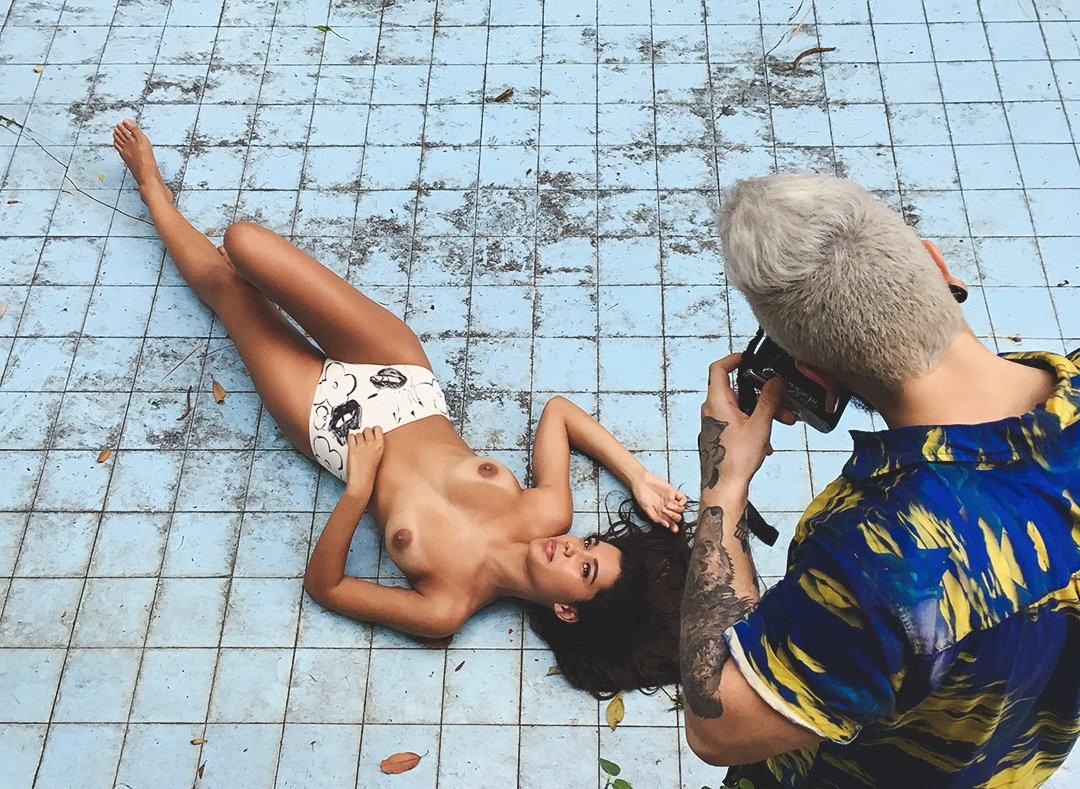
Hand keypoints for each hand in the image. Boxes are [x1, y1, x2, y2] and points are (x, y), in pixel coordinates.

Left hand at [345, 427, 383, 493]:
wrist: (362, 482)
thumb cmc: (369, 473)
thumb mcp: (377, 457)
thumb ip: (374, 446)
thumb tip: (367, 438)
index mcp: (380, 446)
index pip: (377, 428)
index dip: (373, 430)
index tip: (371, 432)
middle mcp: (372, 444)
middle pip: (367, 429)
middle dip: (364, 433)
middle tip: (362, 441)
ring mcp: (362, 446)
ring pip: (358, 433)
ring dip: (356, 438)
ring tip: (357, 447)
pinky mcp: (352, 449)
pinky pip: (350, 436)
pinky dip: (350, 439)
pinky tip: (352, 445)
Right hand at [632, 470, 688, 531]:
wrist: (641, 481)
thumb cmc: (641, 495)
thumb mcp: (646, 509)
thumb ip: (656, 518)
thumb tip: (666, 526)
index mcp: (661, 513)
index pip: (670, 522)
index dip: (674, 527)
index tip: (675, 530)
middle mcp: (667, 508)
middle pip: (677, 517)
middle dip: (673, 517)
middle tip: (665, 512)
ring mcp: (671, 500)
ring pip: (681, 509)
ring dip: (675, 509)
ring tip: (667, 505)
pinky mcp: (673, 492)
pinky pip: (683, 499)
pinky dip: (683, 502)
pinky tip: (678, 503)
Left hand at [698, 354, 785, 493]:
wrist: (725, 486)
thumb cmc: (736, 459)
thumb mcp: (760, 425)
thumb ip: (769, 399)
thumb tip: (776, 380)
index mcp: (717, 401)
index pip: (718, 368)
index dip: (733, 359)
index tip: (749, 358)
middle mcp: (712, 409)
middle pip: (738, 389)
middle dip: (762, 394)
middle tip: (781, 402)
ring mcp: (715, 422)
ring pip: (742, 407)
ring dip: (763, 412)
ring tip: (781, 423)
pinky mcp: (720, 434)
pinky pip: (739, 421)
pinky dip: (755, 425)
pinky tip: (767, 442)